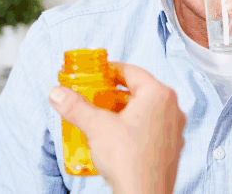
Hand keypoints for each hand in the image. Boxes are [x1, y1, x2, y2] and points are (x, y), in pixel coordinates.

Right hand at [49, 63, 185, 193]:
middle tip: (94, 96)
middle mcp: (172, 109)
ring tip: (102, 118)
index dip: (110, 71)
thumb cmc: (129, 160)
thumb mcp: (96, 127)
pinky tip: (116, 138)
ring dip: (123, 112)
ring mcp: (174, 130)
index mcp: (159, 95)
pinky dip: (133, 128)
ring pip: (146, 111)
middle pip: (139, 91)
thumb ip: (75, 106)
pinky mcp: (170, 149)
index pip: (132, 71)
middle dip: (114, 93)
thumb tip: (57, 93)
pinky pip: (150, 130)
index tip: (94, 73)